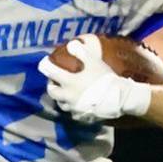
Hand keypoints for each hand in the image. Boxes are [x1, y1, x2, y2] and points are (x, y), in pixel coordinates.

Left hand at [37, 34, 151, 124]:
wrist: (117, 98)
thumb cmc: (104, 78)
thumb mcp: (93, 61)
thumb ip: (81, 52)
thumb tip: (71, 44)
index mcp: (69, 81)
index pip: (51, 72)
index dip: (46, 66)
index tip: (44, 63)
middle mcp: (68, 96)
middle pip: (52, 92)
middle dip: (51, 85)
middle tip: (54, 81)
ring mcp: (74, 108)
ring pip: (61, 104)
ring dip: (60, 98)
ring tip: (65, 93)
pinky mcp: (81, 117)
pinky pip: (73, 113)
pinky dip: (72, 107)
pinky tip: (78, 104)